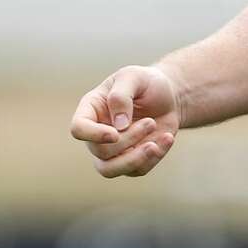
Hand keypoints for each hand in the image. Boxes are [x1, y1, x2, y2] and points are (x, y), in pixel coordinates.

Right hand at [70, 64, 181, 178]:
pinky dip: (155, 156)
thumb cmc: (146, 83)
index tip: (115, 133)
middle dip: (128, 140)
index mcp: (91, 110)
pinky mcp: (132, 160)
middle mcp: (97, 134)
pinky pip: (139, 170)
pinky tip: (167, 138)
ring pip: (111, 170)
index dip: (93, 135)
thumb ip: (121, 96)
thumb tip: (119, 125)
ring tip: (155, 142)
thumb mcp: (133, 77)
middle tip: (150, 122)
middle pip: (101, 152)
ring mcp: (113, 150)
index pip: (79, 129)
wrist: (168, 97)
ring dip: (136, 158)